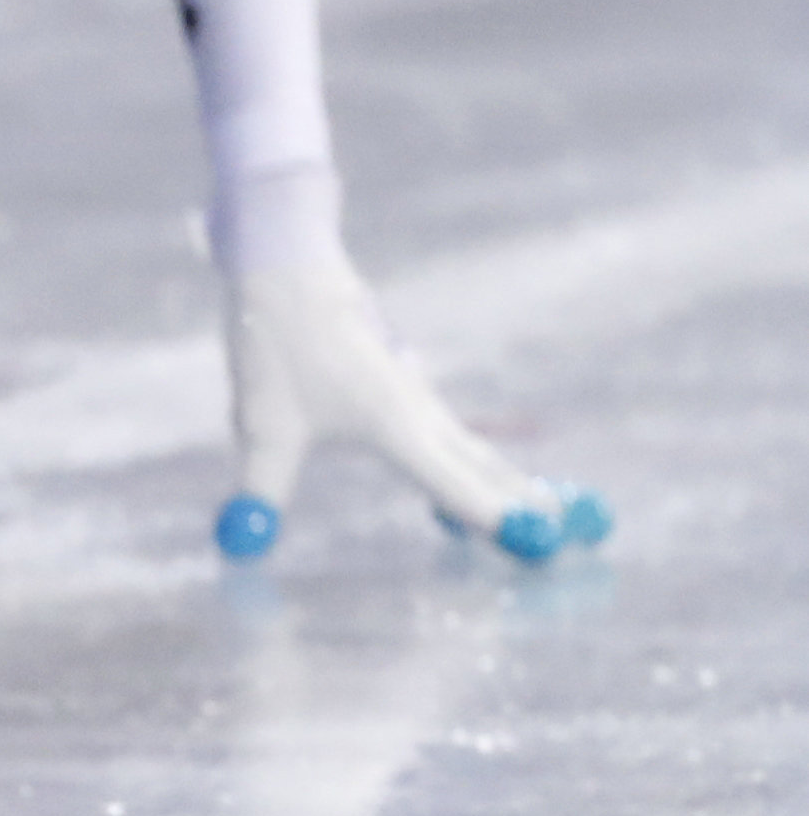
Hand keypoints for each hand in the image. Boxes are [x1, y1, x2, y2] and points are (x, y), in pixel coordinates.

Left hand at [220, 256, 605, 560]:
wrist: (288, 262)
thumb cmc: (276, 341)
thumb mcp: (262, 426)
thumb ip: (260, 490)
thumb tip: (240, 549)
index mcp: (397, 426)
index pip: (460, 492)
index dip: (501, 526)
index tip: (545, 552)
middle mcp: (421, 413)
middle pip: (486, 472)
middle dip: (527, 510)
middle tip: (574, 545)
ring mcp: (416, 396)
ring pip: (473, 450)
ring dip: (509, 484)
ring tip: (548, 514)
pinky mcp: (401, 385)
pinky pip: (450, 434)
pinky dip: (476, 462)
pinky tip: (481, 472)